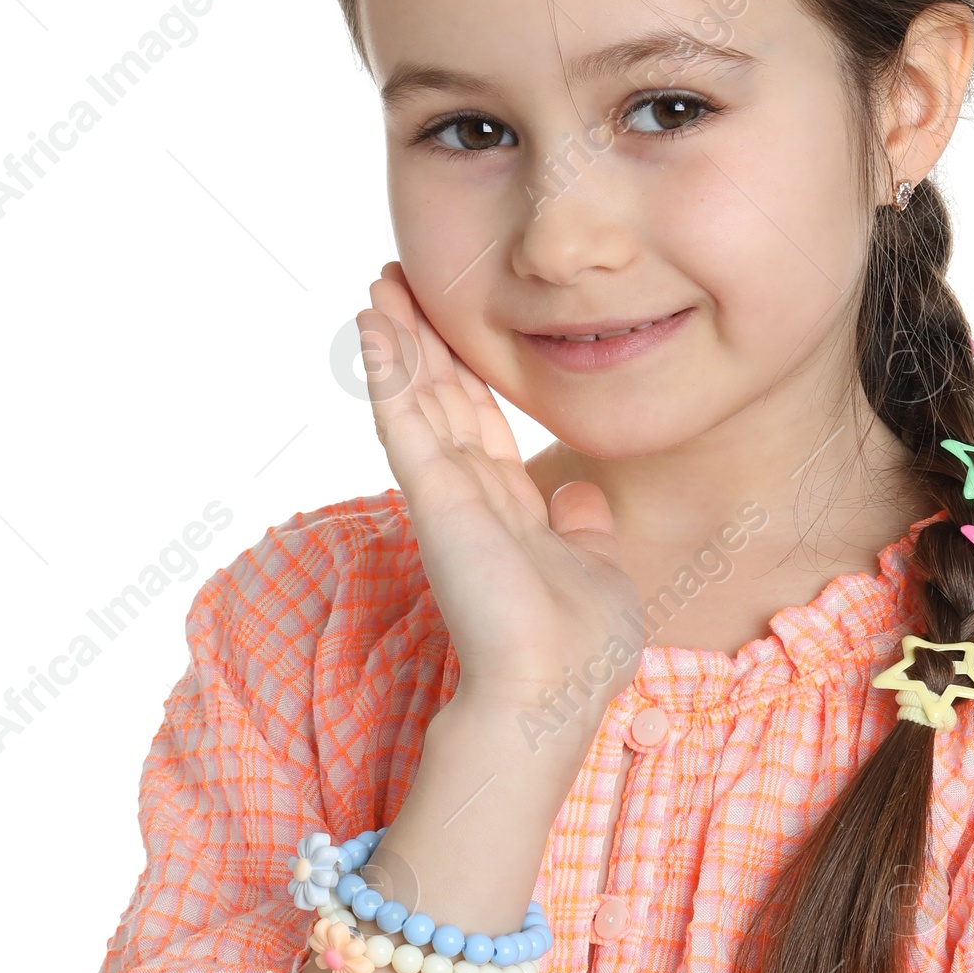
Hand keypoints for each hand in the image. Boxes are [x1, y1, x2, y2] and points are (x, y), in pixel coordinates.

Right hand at [358, 266, 641, 725]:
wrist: (554, 690)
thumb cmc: (580, 650)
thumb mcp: (599, 573)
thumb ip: (582, 530)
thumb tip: (579, 498)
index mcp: (509, 511)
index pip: (480, 424)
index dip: (462, 373)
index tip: (448, 328)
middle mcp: (471, 497)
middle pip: (441, 399)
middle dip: (423, 341)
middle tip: (400, 282)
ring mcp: (447, 494)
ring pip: (416, 398)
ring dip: (398, 339)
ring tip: (380, 284)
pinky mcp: (432, 494)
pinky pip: (403, 417)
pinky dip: (388, 368)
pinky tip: (374, 323)